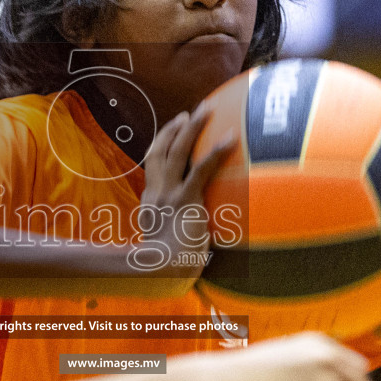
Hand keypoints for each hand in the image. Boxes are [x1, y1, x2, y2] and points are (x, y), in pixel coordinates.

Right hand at [133, 104, 234, 291]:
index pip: (153, 168)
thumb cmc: (169, 267)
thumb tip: (198, 234)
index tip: (171, 133)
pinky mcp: (185, 199)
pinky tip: (231, 136)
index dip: (161, 147)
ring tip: (205, 110)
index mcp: (150, 203)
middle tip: (187, 114)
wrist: (161, 271)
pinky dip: (216, 151)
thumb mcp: (167, 245)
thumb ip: (179, 233)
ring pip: (176, 151)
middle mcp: (156, 193)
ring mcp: (169, 194)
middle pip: (159, 152)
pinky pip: (201, 169)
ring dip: (191, 128)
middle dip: (172, 130)